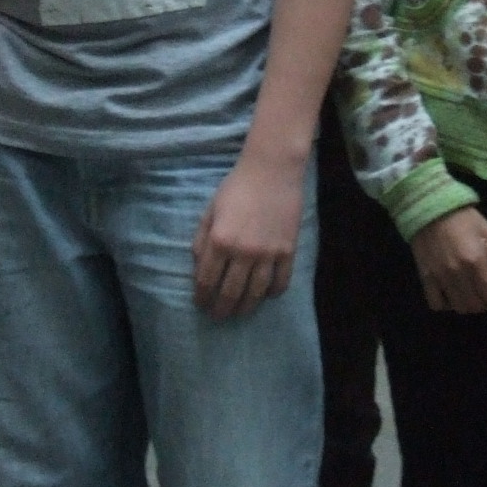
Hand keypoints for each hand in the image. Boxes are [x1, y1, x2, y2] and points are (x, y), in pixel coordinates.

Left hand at [191, 151, 304, 320]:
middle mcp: (242, 251)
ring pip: (255, 293)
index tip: (200, 305)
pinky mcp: (287, 251)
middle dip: (221, 309)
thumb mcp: (210, 211)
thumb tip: (198, 269)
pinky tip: (266, 297)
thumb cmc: (236, 187)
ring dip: (245, 307)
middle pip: (230, 292)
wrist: (272, 170)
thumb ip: (201, 240)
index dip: (202, 297)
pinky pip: (281, 282)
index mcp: (219, 240)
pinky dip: (272, 294)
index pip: (206, 280)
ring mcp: (268, 253)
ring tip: (239, 313)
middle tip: (217, 316)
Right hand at [409, 206, 486, 314]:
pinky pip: (436, 303)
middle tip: (486, 292)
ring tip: (471, 295)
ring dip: (468, 305)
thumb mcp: (486, 230)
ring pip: (458, 307)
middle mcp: (458, 273)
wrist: (430, 208)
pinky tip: (451, 294)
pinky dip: (446, 303)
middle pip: (476, 305)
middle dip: (485, 302)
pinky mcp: (426, 277)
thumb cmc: (462, 217)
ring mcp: (440, 277)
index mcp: (475, 261)